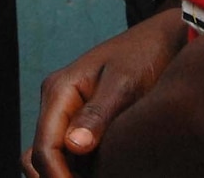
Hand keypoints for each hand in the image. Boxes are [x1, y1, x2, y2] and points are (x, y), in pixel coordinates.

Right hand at [25, 6, 187, 177]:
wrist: (164, 39)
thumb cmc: (145, 55)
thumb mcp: (124, 83)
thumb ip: (98, 114)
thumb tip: (74, 146)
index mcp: (59, 91)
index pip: (45, 148)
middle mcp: (57, 103)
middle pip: (39, 156)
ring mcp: (67, 113)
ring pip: (49, 156)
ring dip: (63, 175)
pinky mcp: (82, 121)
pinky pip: (68, 153)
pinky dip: (75, 170)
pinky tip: (101, 175)